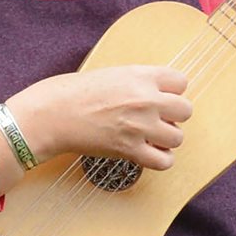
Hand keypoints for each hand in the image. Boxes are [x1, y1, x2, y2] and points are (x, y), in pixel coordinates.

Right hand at [6, 65, 192, 172]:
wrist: (49, 115)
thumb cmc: (69, 92)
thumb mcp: (108, 74)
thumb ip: (135, 81)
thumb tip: (154, 93)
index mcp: (139, 75)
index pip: (181, 82)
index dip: (170, 91)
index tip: (158, 97)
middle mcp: (145, 99)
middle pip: (185, 110)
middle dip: (172, 116)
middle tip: (153, 119)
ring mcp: (140, 126)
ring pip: (177, 137)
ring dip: (164, 139)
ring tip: (146, 137)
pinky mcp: (130, 149)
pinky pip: (164, 161)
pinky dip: (158, 160)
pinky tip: (144, 153)